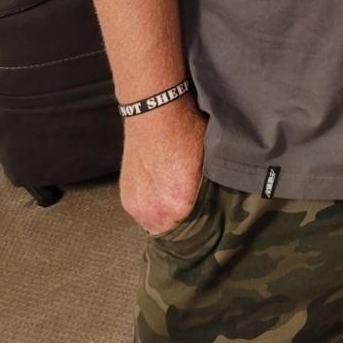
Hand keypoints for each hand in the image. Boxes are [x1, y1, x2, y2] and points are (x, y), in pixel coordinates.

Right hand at [119, 94, 206, 235]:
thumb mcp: (207, 162)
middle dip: (181, 220)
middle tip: (187, 205)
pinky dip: (149, 205)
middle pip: (174, 230)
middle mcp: (157, 209)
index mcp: (181, 202)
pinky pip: (141, 212)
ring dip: (162, 214)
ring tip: (170, 196)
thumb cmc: (184, 131)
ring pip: (155, 223)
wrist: (154, 112)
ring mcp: (138, 204)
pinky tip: (157, 190)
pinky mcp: (127, 197)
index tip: (204, 215)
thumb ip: (206, 190)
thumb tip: (215, 202)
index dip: (201, 222)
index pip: (196, 229)